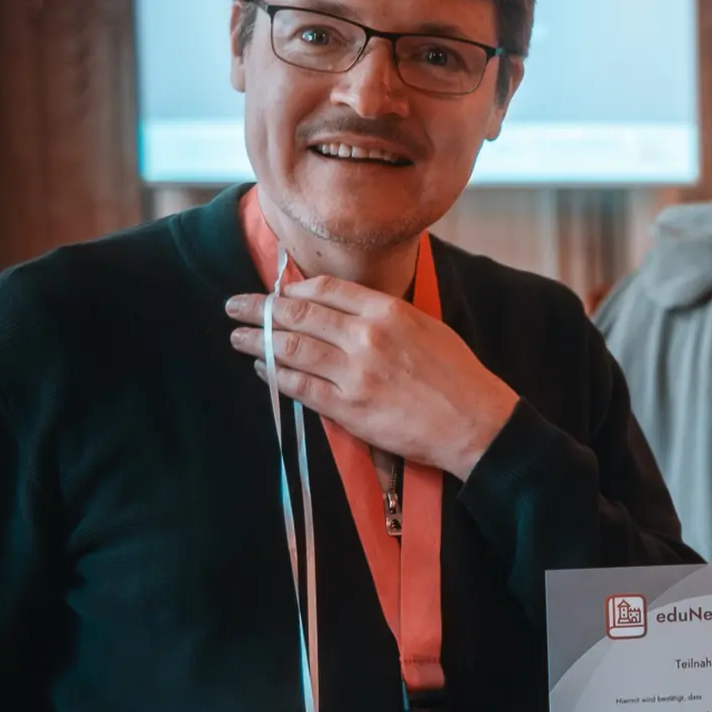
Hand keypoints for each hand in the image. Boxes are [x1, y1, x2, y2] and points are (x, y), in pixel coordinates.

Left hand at [226, 277, 519, 479]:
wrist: (476, 422)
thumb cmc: (458, 376)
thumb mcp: (426, 328)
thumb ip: (385, 317)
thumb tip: (346, 312)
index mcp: (388, 311)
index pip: (325, 289)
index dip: (293, 289)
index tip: (276, 293)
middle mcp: (366, 337)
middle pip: (298, 314)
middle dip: (259, 308)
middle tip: (235, 305)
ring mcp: (354, 373)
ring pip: (291, 348)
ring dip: (258, 340)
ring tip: (237, 336)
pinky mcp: (348, 407)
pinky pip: (300, 386)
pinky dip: (275, 375)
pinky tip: (263, 367)